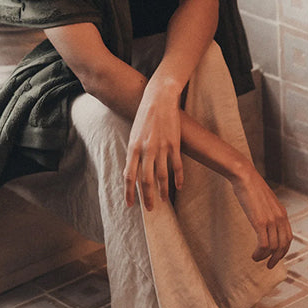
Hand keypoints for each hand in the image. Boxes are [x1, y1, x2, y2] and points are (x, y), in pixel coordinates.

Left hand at [123, 81, 183, 210]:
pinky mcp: (175, 144)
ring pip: (162, 176)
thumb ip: (134, 153)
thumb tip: (131, 171)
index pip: (129, 176)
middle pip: (146, 180)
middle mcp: (146, 149)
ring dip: (162, 191)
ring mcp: (161, 147)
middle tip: (150, 209)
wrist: (159, 98)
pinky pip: (177, 166)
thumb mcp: (134, 134)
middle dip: (147, 197)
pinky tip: (178, 187)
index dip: (129, 192)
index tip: (130, 205)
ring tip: (163, 201)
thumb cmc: (144, 117)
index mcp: (133, 148)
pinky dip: (178, 178)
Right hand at [230, 162, 291, 268]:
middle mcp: (280, 218)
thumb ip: (266, 210)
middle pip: (284, 245)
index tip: (275, 257)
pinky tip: (254, 255)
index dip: (283, 250)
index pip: (288, 237)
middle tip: (269, 265)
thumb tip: (261, 215)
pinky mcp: (260, 222)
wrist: (244, 176)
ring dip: (265, 257)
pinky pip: (264, 244)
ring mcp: (271, 220)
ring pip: (273, 247)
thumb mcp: (263, 200)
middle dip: (277, 258)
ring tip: (256, 259)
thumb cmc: (250, 186)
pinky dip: (260, 253)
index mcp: (282, 213)